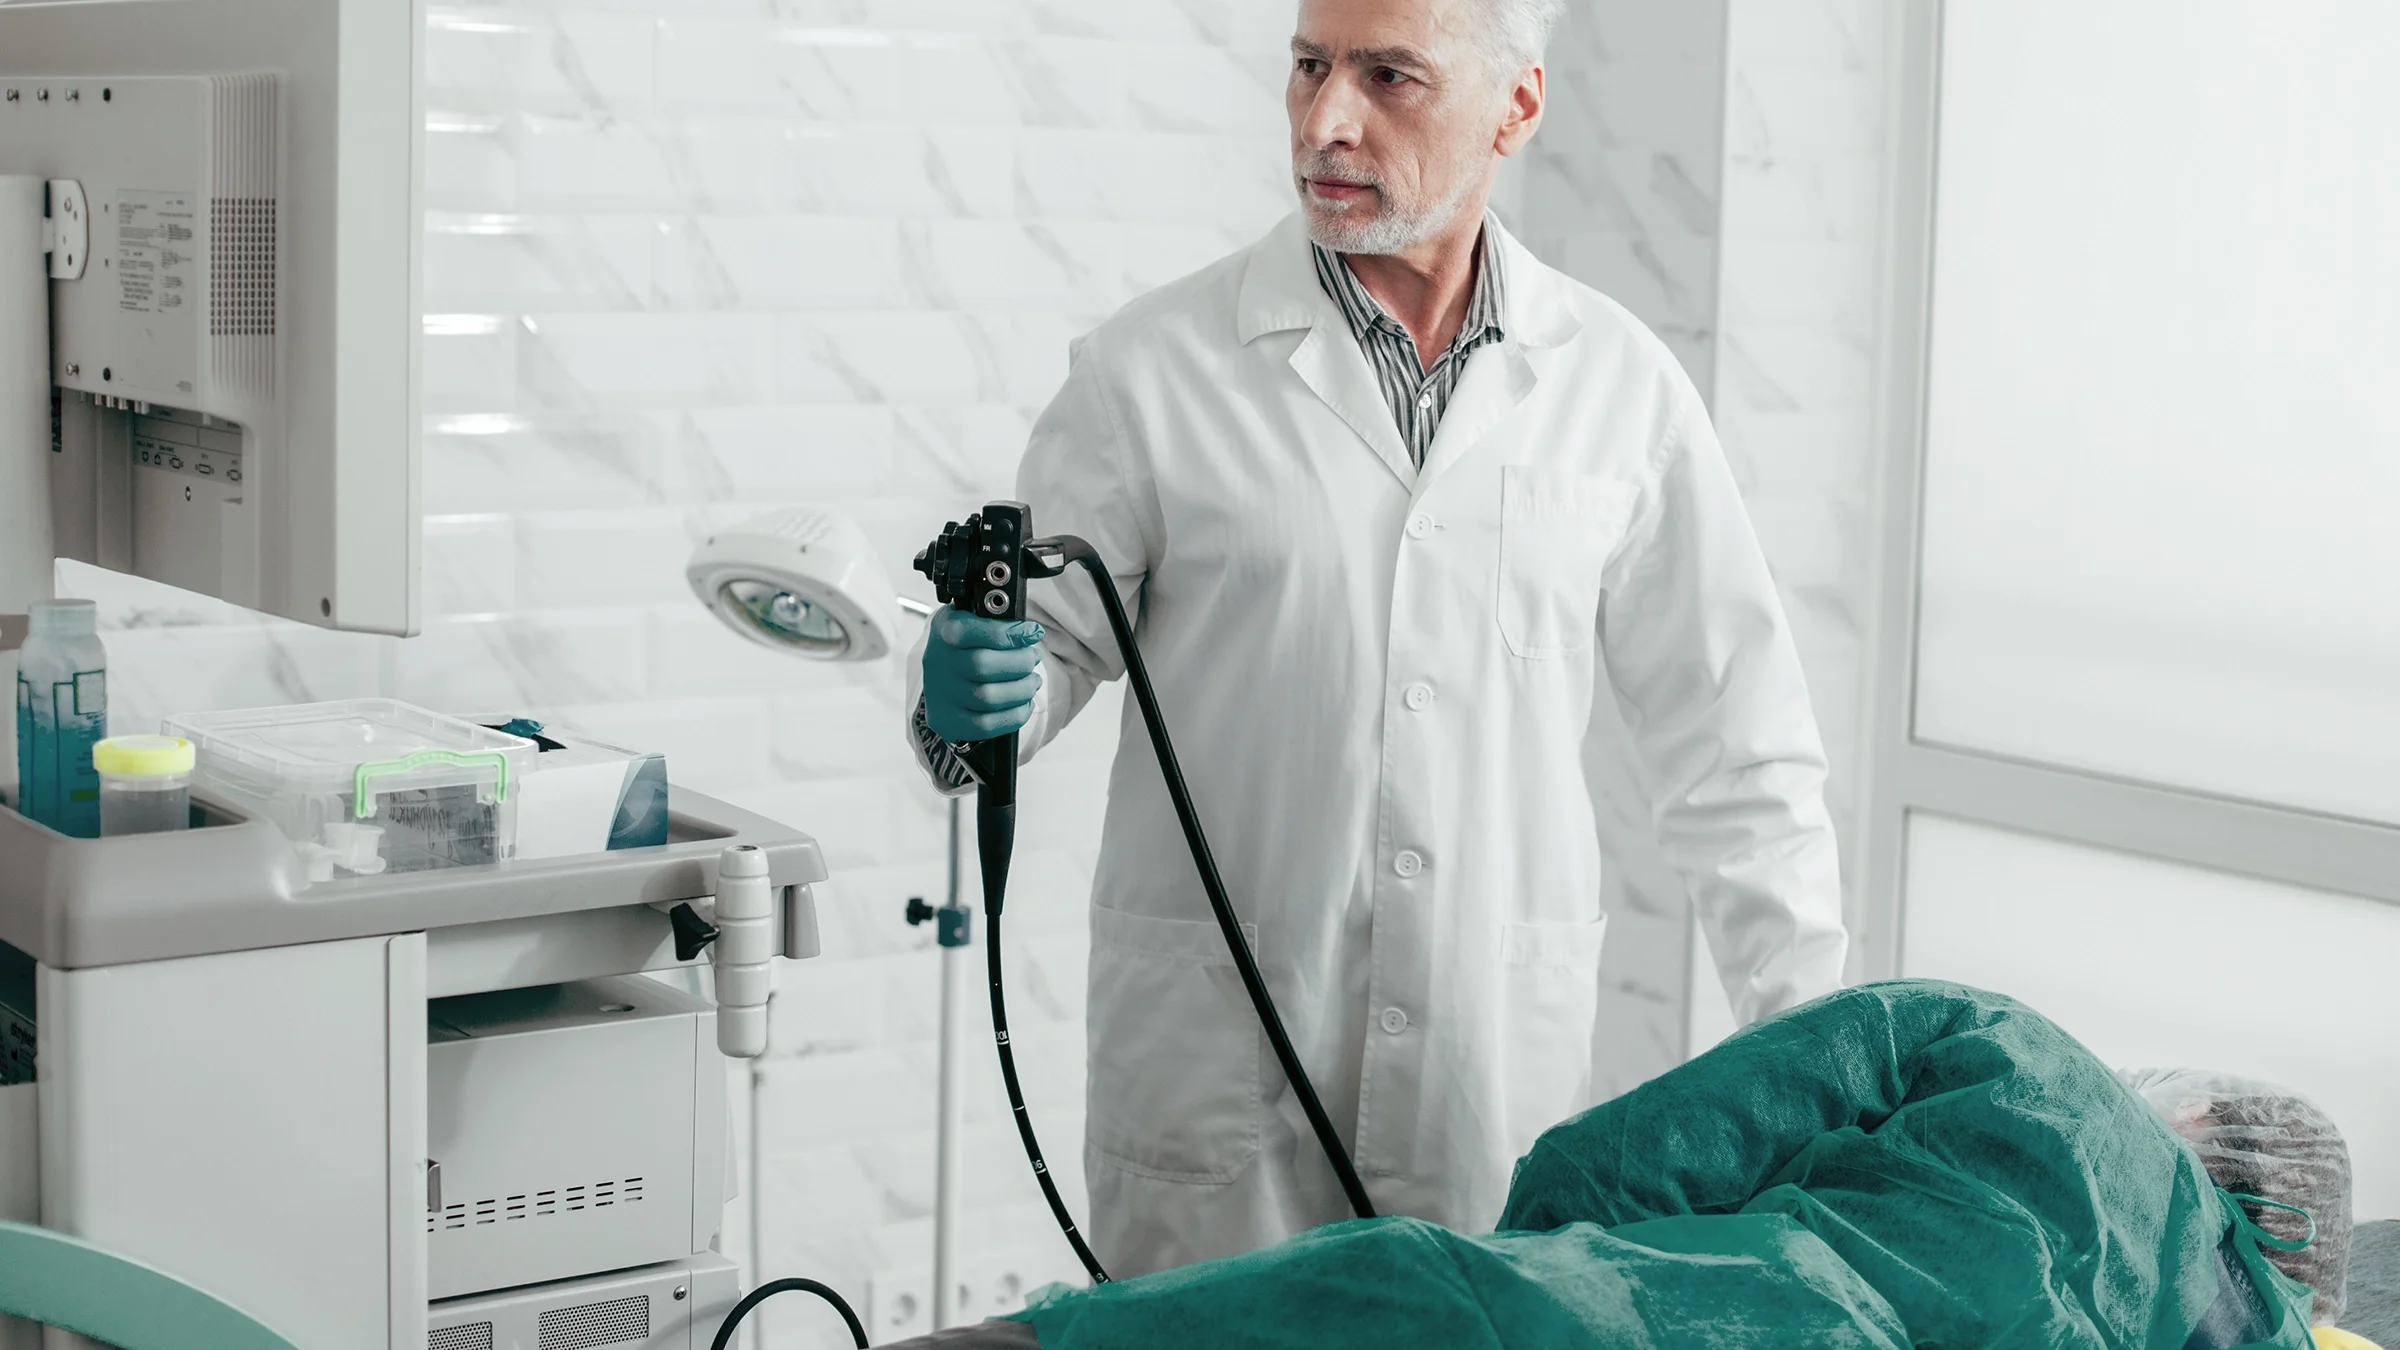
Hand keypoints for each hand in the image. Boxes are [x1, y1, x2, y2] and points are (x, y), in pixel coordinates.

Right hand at [923, 607, 1044, 742]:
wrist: (944, 677)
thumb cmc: (968, 646)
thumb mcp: (978, 621)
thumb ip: (1000, 622)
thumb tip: (1031, 633)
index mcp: (945, 629)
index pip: (973, 631)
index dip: (1009, 634)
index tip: (1032, 633)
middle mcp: (938, 661)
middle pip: (982, 665)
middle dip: (1020, 663)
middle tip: (1033, 659)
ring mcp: (940, 694)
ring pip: (987, 697)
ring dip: (1022, 690)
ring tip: (1032, 681)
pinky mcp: (946, 720)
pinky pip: (985, 724)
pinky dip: (1014, 715)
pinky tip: (1024, 703)